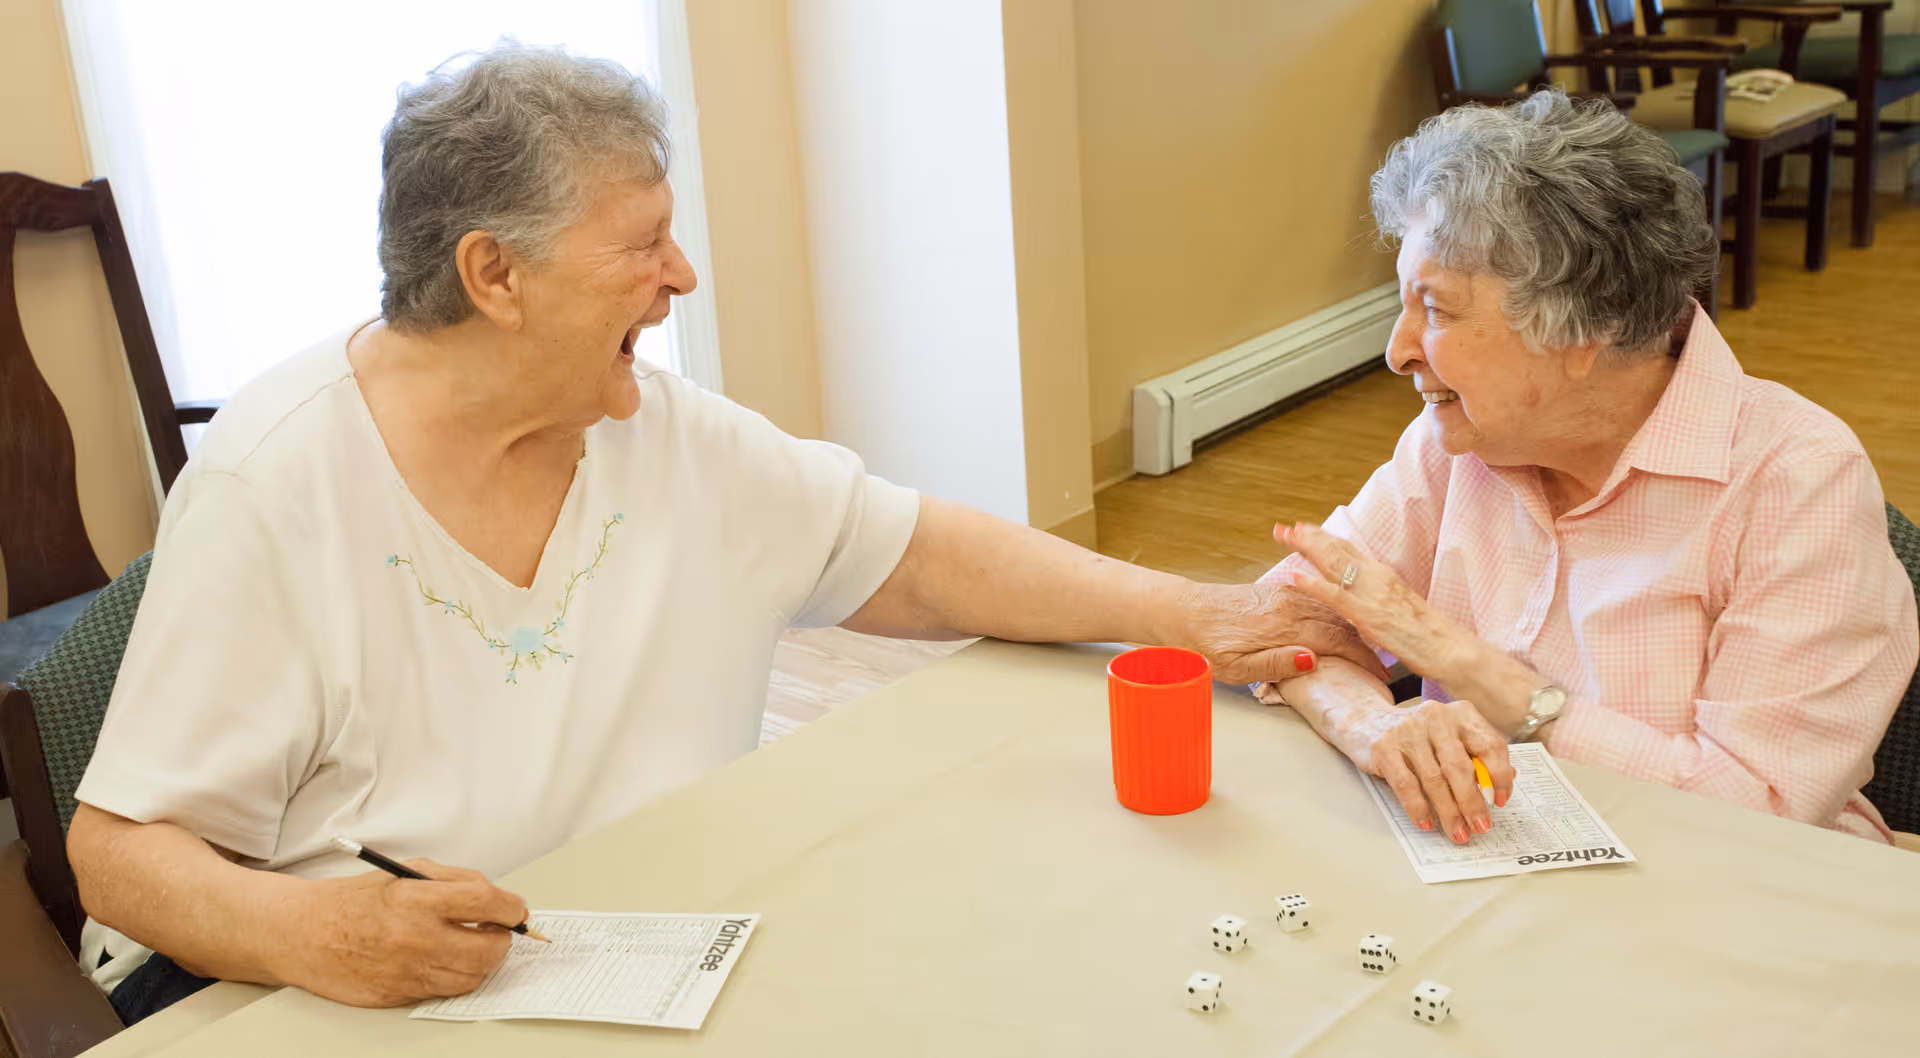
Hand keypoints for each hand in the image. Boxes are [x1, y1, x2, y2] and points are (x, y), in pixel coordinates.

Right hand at [275, 858, 528, 1006]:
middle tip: (498, 930)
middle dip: (502, 939)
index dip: (511, 908)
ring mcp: (406, 972)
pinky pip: (446, 991)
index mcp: (416, 900)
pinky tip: (448, 960)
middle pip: (487, 949)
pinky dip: (457, 976)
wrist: (303, 933)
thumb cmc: (354, 900)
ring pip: (472, 976)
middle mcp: (413, 939)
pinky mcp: (398, 995)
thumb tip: (498, 899)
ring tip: (473, 943)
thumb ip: (455, 881)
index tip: (515, 910)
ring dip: (483, 960)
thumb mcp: (405, 873)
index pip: (485, 904)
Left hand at [1181, 581, 1389, 685]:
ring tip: (1365, 653)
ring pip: (1332, 611)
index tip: (1379, 676)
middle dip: (1364, 647)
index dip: (1362, 660)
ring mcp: (1285, 594)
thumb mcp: (1236, 668)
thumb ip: (1276, 664)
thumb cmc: (1205, 645)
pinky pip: (1318, 602)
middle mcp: (1288, 604)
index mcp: (1282, 626)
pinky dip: (1335, 617)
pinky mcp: (1278, 590)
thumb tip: (1313, 660)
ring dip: (1352, 631)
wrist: (1182, 612)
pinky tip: (1340, 630)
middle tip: (1379, 669)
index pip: (1337, 641)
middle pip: (1340, 624)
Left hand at [1275, 522, 1466, 674]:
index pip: (1348, 550)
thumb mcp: (1397, 608)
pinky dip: (1317, 585)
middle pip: (1337, 551)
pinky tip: (1298, 577)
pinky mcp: (1371, 616)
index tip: (1301, 528)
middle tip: (1282, 528)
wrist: (1452, 651)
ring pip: (1335, 565)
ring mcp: (1374, 595)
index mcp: (1383, 576)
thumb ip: (1378, 596)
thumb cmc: (1427, 635)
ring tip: (1285, 538)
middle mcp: (1378, 578)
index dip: (1323, 538)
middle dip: (1308, 538)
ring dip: (1307, 550)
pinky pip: (1339, 597)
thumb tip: (1360, 590)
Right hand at [1342, 699, 1515, 843]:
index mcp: (1460, 713)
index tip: (1501, 801)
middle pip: (1461, 766)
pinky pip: (1406, 784)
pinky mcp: (1384, 747)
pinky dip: (1419, 807)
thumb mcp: (1450, 737)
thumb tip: (1504, 782)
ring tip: (1457, 831)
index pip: (1490, 745)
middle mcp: (1436, 717)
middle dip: (1473, 803)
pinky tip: (1427, 822)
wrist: (1365, 719)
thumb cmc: (1417, 734)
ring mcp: (1407, 730)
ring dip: (1448, 811)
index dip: (1499, 777)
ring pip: (1434, 779)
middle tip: (1480, 826)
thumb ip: (1476, 755)